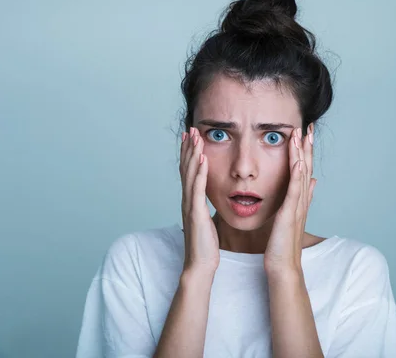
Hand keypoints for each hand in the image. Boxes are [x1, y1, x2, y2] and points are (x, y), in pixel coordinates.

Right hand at [179, 127, 219, 273]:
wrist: (200, 266)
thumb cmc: (206, 247)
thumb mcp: (206, 222)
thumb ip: (205, 209)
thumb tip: (209, 202)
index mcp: (191, 202)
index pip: (189, 173)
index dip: (189, 154)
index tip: (192, 138)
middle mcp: (188, 201)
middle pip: (186, 168)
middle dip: (188, 148)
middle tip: (191, 129)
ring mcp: (190, 206)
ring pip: (190, 174)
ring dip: (193, 154)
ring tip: (196, 137)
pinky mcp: (196, 213)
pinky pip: (198, 189)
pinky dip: (200, 172)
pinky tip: (203, 159)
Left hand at [264, 123, 315, 274]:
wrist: (283, 266)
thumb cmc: (283, 244)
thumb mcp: (291, 216)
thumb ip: (302, 198)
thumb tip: (311, 181)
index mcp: (299, 200)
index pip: (303, 169)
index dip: (305, 150)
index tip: (305, 132)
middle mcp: (301, 200)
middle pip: (306, 167)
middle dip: (307, 146)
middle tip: (308, 126)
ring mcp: (297, 206)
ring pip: (301, 175)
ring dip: (302, 154)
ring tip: (302, 135)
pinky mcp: (290, 214)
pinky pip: (295, 191)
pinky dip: (297, 175)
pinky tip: (298, 161)